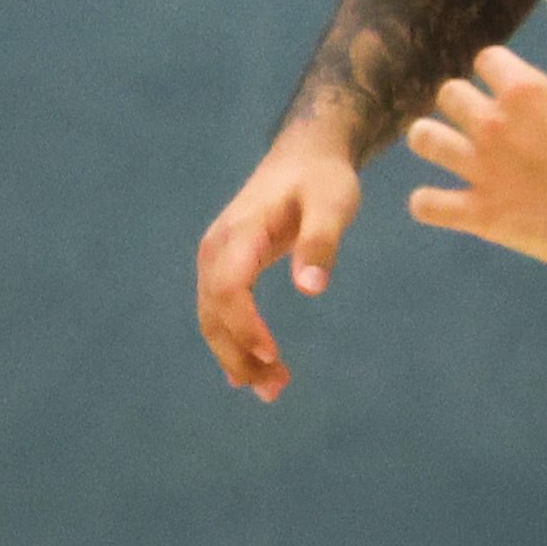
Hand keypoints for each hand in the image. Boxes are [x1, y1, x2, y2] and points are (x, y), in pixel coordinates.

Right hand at [195, 134, 360, 400]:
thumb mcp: (333, 203)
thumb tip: (311, 290)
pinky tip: (250, 372)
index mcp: (240, 232)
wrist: (303, 155)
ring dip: (235, 357)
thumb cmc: (321, 179)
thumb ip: (321, 242)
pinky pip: (218, 312)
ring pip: (212, 318)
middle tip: (275, 390)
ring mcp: (215, 259)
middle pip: (213, 311)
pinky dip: (232, 344)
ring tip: (271, 389)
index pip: (228, 287)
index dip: (244, 325)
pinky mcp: (224, 267)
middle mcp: (217, 248)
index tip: (272, 355)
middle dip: (238, 355)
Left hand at [402, 30, 546, 275]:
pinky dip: (429, 202)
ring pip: (425, 140)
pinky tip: (444, 200)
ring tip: (448, 147)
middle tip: (483, 117)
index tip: (511, 82)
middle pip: (449, 94)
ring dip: (433, 139)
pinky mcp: (481, 214)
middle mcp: (493, 125)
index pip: (488, 59)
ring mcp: (482, 170)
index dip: (499, 68)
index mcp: (525, 91)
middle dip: (465, 100)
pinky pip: (426, 205)